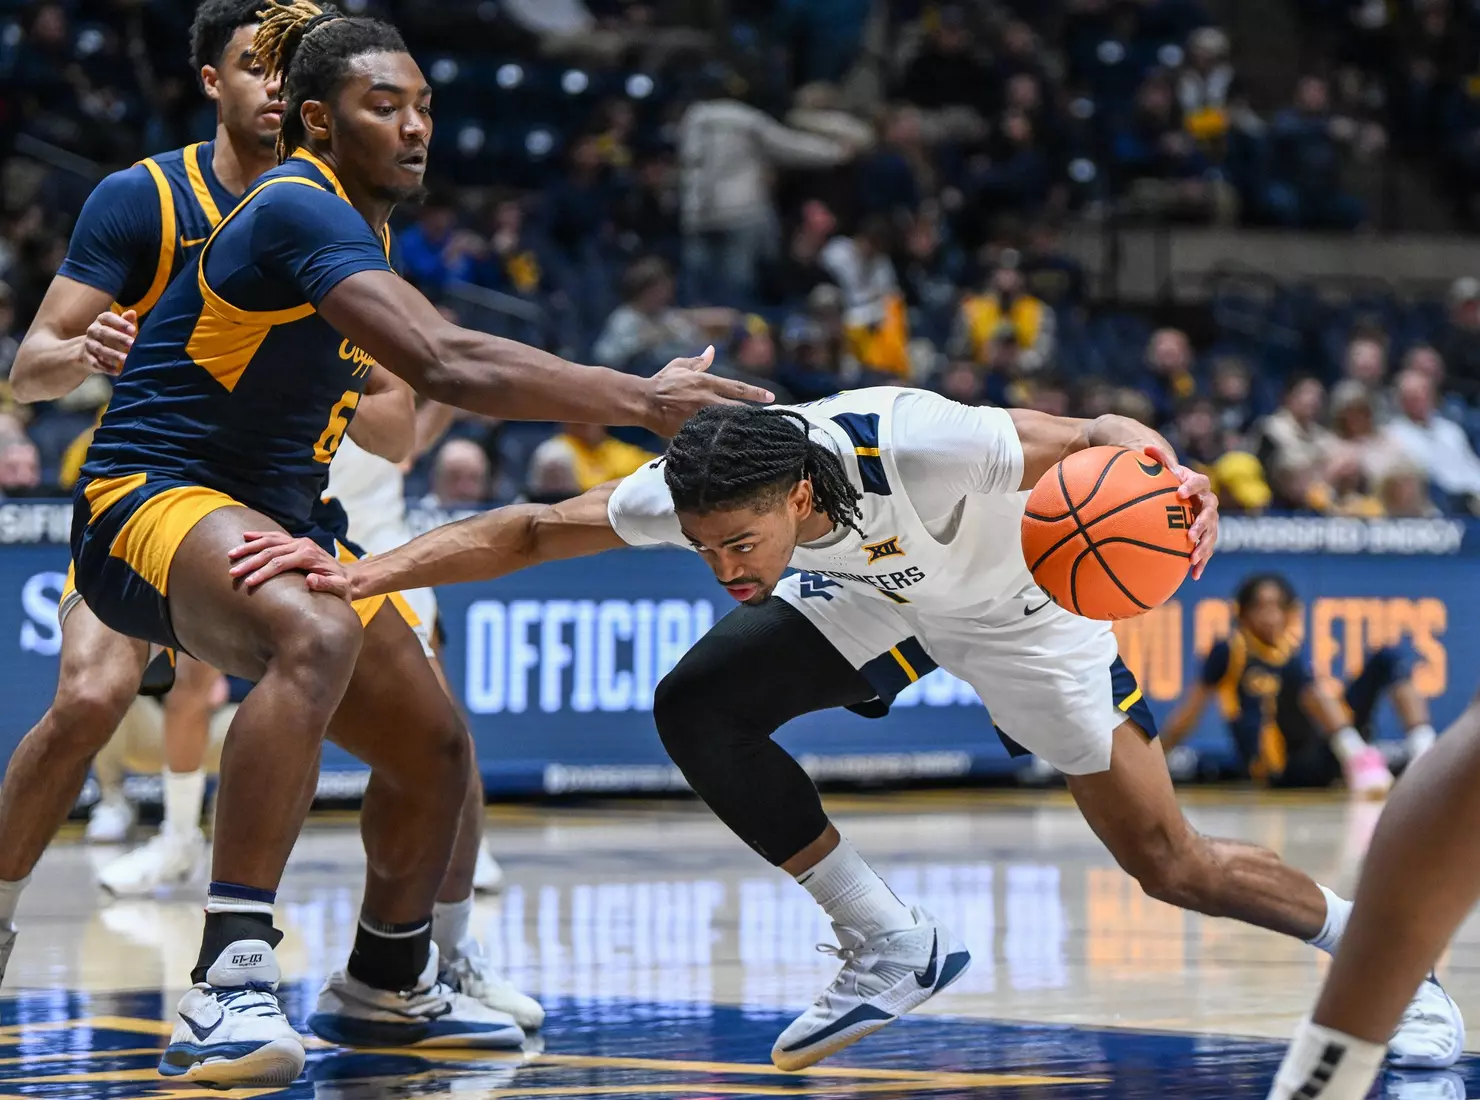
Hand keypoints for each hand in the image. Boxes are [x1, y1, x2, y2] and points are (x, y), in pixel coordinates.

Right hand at [84, 309, 135, 375]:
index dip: (120, 322)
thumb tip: (133, 312)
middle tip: (133, 344)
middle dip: (119, 338)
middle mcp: (93, 330)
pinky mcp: (87, 357)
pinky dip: (106, 368)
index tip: (133, 329)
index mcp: (101, 321)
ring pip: (99, 348)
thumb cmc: (110, 337)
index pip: (108, 317)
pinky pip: (96, 363)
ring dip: (113, 354)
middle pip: (104, 332)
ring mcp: (88, 344)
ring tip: (126, 359)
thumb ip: (126, 321)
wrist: (89, 351)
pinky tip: (117, 371)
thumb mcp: (118, 328)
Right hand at [227, 530, 351, 598]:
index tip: (248, 582)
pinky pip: (275, 536)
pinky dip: (259, 535)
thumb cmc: (342, 587)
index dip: (263, 572)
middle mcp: (302, 545)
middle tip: (233, 573)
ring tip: (231, 555)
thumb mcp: (339, 589)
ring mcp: (299, 542)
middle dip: (250, 562)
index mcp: (309, 556)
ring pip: (269, 541)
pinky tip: (245, 536)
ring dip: (249, 547)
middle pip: (270, 551)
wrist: (349, 577)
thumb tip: (310, 580)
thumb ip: (326, 585)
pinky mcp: (296, 543)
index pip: (280, 563)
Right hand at [643, 345, 773, 435]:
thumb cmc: (662, 382)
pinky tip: (736, 445)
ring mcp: (700, 416)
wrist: (644, 402)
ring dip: (743, 428)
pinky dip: (724, 440)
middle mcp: (706, 399)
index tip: (771, 398)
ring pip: (728, 424)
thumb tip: (712, 350)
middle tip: (771, 420)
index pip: (737, 388)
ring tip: (759, 433)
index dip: (755, 393)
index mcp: (706, 382)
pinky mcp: (692, 430)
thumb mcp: (680, 366)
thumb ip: (698, 361)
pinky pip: (712, 436)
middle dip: (755, 414)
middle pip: (738, 408)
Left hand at [1145, 444, 1218, 579]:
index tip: (1180, 492)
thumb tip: (1145, 448)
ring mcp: (1210, 521)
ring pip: (1212, 534)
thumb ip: (1159, 460)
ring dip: (1204, 546)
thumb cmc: (1171, 482)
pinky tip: (1193, 575)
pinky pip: (1207, 550)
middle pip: (1211, 513)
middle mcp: (1208, 503)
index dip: (1192, 486)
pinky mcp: (1207, 537)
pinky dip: (1201, 563)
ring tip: (1193, 557)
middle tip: (1190, 532)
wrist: (1184, 494)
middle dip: (1202, 523)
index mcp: (1199, 485)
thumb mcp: (1166, 471)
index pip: (1200, 482)